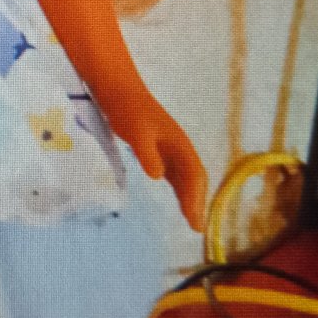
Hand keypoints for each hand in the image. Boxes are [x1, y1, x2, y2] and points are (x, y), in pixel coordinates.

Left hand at [105, 89, 207, 232]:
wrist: (118, 90)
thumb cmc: (127, 110)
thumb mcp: (136, 133)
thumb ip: (147, 154)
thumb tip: (159, 177)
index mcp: (179, 143)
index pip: (193, 175)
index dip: (195, 199)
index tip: (195, 220)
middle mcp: (180, 147)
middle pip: (195, 178)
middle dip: (198, 202)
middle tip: (197, 227)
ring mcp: (171, 147)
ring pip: (187, 177)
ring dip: (191, 197)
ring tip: (193, 220)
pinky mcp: (160, 148)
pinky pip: (176, 173)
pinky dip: (181, 188)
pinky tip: (180, 199)